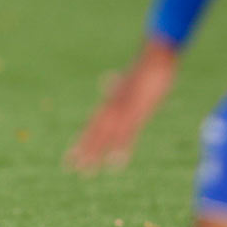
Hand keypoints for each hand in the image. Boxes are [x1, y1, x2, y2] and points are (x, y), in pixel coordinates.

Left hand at [64, 36, 178, 172]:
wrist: (155, 56)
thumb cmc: (144, 68)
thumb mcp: (128, 80)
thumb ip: (117, 86)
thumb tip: (109, 81)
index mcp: (110, 102)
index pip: (92, 126)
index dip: (82, 141)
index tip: (71, 156)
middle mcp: (112, 107)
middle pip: (94, 133)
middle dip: (83, 151)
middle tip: (70, 168)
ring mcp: (124, 110)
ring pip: (106, 136)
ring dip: (97, 153)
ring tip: (87, 170)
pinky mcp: (139, 111)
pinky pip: (127, 133)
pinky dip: (120, 147)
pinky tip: (115, 162)